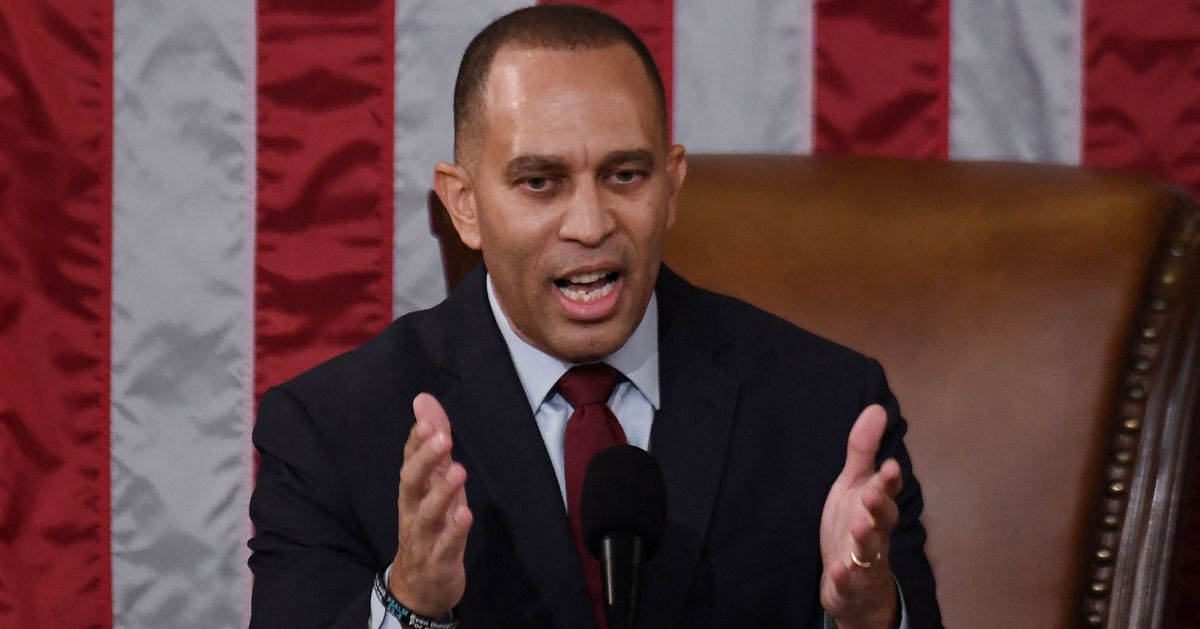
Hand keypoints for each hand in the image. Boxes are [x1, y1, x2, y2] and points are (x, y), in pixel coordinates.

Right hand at [388, 393, 472, 616]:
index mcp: (412, 491)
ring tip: (459, 471)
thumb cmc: (430, 526)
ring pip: (427, 513)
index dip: (417, 441)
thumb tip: (424, 401)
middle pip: (411, 482)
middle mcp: (413, 510)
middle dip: (425, 460)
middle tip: (442, 437)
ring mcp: (424, 537)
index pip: (410, 461)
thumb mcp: (434, 483)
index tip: (427, 420)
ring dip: (442, 491)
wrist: (418, 587)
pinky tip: (466, 514)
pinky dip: (454, 530)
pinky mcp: (439, 561)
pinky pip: (445, 545)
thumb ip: (432, 445)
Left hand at [819, 404, 901, 628]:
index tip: (889, 466)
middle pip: (882, 520)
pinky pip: (848, 581)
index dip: (888, 481)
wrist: (854, 583)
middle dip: (879, 506)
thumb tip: (876, 408)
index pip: (886, 491)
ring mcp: (863, 560)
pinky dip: (844, 576)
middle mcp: (875, 532)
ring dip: (864, 539)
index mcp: (875, 507)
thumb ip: (863, 449)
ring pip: (869, 550)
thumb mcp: (854, 484)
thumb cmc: (855, 525)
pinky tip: (836, 569)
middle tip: (872, 493)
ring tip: (858, 527)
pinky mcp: (849, 583)